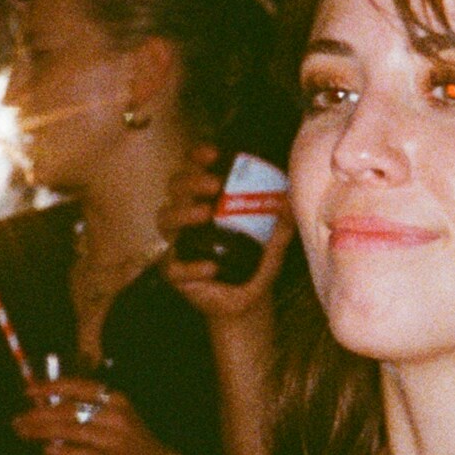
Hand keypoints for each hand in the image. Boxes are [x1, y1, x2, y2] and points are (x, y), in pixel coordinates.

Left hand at [13, 379, 205, 454]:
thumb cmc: (131, 443)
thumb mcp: (115, 419)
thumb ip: (89, 411)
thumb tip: (48, 408)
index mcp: (115, 398)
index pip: (78, 386)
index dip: (51, 387)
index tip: (29, 392)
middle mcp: (115, 413)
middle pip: (69, 409)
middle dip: (39, 415)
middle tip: (18, 420)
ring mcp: (115, 436)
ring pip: (71, 429)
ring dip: (43, 432)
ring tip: (24, 433)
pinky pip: (81, 453)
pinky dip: (62, 452)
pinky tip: (46, 451)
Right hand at [159, 145, 290, 323]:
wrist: (249, 300)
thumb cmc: (257, 261)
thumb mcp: (276, 239)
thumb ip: (283, 221)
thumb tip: (289, 199)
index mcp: (207, 199)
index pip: (194, 169)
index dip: (197, 157)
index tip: (213, 153)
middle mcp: (187, 215)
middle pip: (175, 187)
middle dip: (191, 181)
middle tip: (213, 184)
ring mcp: (178, 242)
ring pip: (165, 218)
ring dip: (182, 213)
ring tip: (204, 213)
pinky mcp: (175, 272)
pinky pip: (174, 266)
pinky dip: (191, 266)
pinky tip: (211, 267)